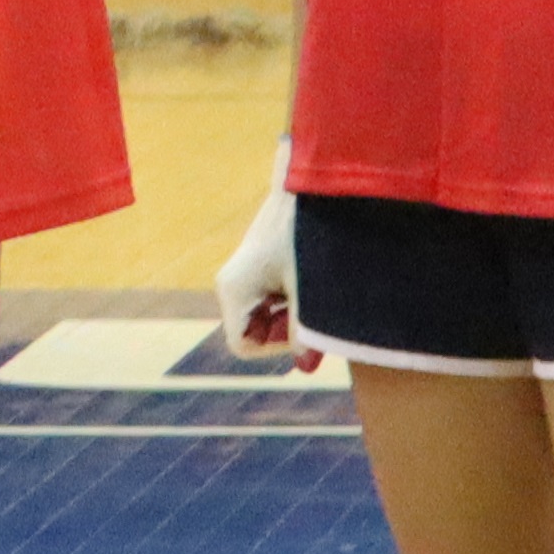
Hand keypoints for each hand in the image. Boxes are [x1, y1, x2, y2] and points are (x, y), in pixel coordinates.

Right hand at [211, 187, 312, 369]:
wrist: (308, 185)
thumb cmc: (307, 236)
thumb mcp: (309, 290)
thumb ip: (306, 332)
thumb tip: (306, 368)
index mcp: (233, 291)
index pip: (243, 345)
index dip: (276, 349)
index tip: (307, 332)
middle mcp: (232, 284)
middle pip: (255, 331)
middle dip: (288, 333)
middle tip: (319, 315)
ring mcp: (246, 274)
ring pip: (267, 316)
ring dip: (295, 316)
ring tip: (321, 296)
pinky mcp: (261, 265)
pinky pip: (273, 298)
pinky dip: (295, 301)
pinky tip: (315, 283)